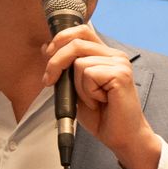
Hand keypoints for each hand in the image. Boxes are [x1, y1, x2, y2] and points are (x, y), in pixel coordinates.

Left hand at [44, 25, 162, 168]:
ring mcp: (120, 63)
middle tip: (50, 81)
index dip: (61, 39)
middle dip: (56, 62)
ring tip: (93, 100)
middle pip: (76, 43)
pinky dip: (88, 93)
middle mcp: (115, 55)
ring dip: (78, 87)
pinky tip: (101, 102)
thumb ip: (65, 68)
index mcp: (105, 55)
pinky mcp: (121, 74)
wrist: (121, 136)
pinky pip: (89, 75)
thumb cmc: (101, 115)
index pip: (81, 31)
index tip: (48, 55)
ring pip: (80, 63)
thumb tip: (46, 48)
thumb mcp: (75, 88)